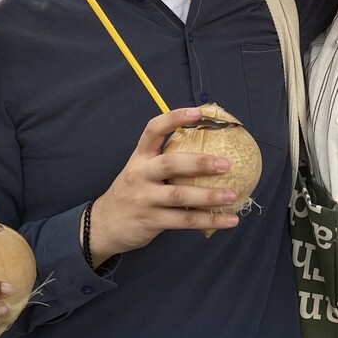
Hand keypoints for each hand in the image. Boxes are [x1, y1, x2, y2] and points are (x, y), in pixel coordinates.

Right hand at [89, 107, 241, 260]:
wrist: (104, 225)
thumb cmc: (132, 193)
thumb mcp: (140, 171)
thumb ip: (165, 161)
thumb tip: (208, 149)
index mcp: (140, 157)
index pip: (153, 130)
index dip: (175, 118)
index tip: (199, 112)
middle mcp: (140, 174)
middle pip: (170, 164)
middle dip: (200, 163)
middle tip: (226, 164)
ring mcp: (144, 198)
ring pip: (180, 196)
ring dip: (210, 196)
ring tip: (233, 195)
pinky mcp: (151, 221)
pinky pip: (184, 220)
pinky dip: (209, 220)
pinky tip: (229, 219)